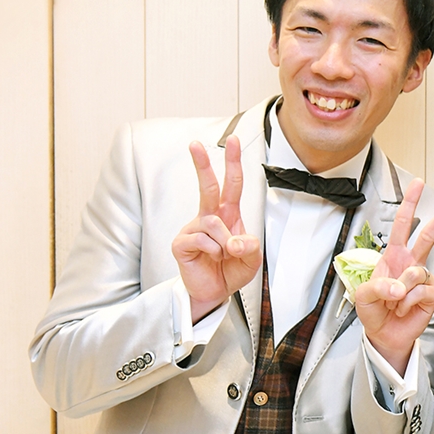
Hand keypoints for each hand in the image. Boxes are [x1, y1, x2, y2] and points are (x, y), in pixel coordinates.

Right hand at [171, 137, 261, 321]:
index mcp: (228, 215)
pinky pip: (201, 239)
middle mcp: (210, 218)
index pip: (232, 184)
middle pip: (207, 186)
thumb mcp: (251, 260)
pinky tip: (211, 257)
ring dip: (225, 241)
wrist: (213, 292)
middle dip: (203, 164)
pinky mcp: (182, 243)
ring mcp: (194, 229)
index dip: (233, 163)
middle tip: (196, 144)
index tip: (233, 142)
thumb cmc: (230, 271)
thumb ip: (250, 247)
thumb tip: (236, 241)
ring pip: (213, 222)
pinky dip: (213, 250)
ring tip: (224, 255)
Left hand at [355, 178, 433, 373]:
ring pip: (418, 271)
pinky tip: (404, 309)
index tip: (418, 184)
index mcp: (393, 257)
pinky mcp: (432, 296)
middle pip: (429, 235)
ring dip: (401, 289)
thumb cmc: (374, 312)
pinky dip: (408, 301)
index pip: (403, 226)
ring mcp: (423, 279)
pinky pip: (422, 291)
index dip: (410, 204)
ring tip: (394, 302)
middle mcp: (411, 264)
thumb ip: (377, 287)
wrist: (384, 335)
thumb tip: (401, 286)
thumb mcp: (362, 297)